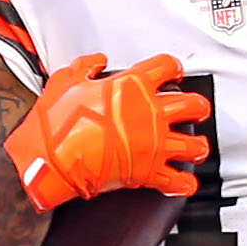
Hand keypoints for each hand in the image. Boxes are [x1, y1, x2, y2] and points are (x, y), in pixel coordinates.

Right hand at [4, 50, 210, 208]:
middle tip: (196, 109)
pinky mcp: (147, 172)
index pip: (166, 66)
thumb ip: (84, 67)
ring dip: (198, 147)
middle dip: (198, 107)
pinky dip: (184, 184)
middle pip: (192, 104)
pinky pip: (176, 181)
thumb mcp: (64, 82)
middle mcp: (148, 113)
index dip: (173, 67)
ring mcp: (152, 144)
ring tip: (197, 148)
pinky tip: (185, 183)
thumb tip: (95, 61)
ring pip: (193, 145)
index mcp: (131, 87)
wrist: (48, 161)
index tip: (174, 71)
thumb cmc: (55, 125)